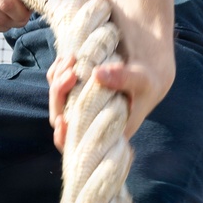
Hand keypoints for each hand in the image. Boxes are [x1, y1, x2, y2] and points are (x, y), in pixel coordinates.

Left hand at [48, 50, 175, 150]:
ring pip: (56, 99)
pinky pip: (58, 84)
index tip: (62, 121)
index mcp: (105, 131)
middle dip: (59, 94)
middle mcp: (88, 122)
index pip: (77, 144)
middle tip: (71, 73)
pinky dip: (58, 71)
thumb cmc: (145, 83)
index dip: (64, 138)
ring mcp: (79, 106)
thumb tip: (97, 74)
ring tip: (72, 60)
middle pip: (60, 117)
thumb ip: (123, 78)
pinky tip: (68, 58)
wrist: (143, 71)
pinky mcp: (74, 91)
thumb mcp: (141, 81)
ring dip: (58, 80)